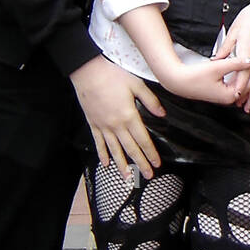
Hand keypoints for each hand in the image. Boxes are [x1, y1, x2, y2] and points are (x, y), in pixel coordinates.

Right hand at [70, 55, 164, 180]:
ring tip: (128, 178)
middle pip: (131, 149)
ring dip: (122, 165)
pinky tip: (106, 164)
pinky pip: (98, 143)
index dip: (150, 153)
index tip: (156, 164)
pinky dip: (102, 154)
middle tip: (147, 176)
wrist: (87, 71)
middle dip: (140, 163)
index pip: (143, 140)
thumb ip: (150, 101)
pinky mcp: (93, 124)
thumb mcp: (136, 84)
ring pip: (114, 150)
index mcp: (129, 116)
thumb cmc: (112, 75)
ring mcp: (103, 126)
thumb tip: (162, 114)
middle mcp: (116, 125)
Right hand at [163, 55, 249, 106]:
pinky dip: (246, 73)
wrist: (179, 82)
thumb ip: (235, 63)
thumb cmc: (194, 76)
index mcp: (230, 95)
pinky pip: (239, 81)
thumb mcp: (217, 67)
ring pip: (246, 83)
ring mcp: (227, 94)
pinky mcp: (223, 89)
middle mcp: (230, 97)